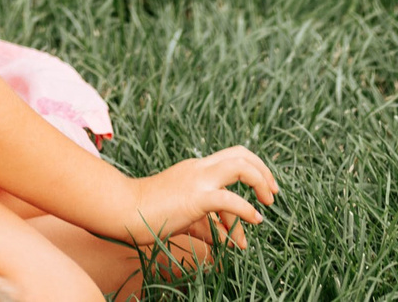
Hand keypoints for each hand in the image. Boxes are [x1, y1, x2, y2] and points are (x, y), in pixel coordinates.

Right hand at [116, 147, 277, 252]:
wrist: (124, 210)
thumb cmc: (150, 214)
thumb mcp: (188, 218)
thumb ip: (214, 228)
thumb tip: (239, 244)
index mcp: (197, 168)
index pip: (232, 159)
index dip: (253, 171)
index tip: (264, 192)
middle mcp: (199, 168)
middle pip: (241, 153)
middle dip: (263, 170)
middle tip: (273, 192)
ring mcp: (197, 180)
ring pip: (239, 166)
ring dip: (260, 181)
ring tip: (267, 202)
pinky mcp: (195, 197)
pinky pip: (228, 199)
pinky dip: (246, 209)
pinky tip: (254, 219)